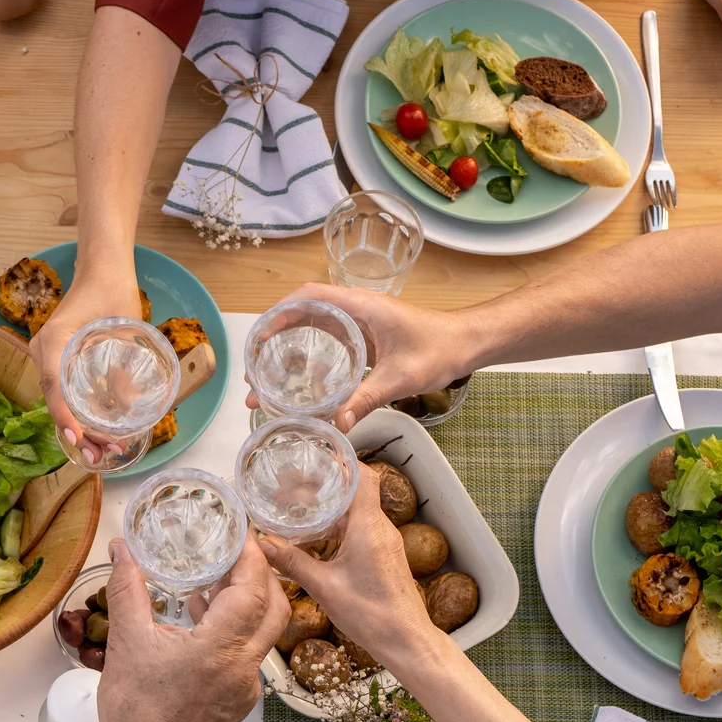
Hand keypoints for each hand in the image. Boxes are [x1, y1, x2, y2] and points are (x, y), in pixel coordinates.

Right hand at [30, 259, 142, 460]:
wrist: (102, 269)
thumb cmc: (113, 289)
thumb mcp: (125, 326)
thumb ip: (125, 364)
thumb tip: (127, 408)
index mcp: (54, 339)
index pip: (53, 384)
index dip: (64, 415)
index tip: (79, 438)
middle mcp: (43, 350)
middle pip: (54, 399)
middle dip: (76, 431)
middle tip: (101, 455)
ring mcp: (47, 356)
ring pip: (57, 399)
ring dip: (77, 426)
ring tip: (103, 450)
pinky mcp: (57, 360)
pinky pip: (61, 392)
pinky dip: (76, 413)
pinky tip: (95, 431)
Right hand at [97, 535, 289, 721]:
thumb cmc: (136, 713)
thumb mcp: (127, 643)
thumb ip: (128, 590)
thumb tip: (122, 550)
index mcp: (220, 649)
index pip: (253, 589)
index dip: (251, 556)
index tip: (240, 533)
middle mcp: (244, 666)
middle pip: (275, 607)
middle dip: (260, 574)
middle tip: (235, 552)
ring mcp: (247, 686)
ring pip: (265, 631)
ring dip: (248, 602)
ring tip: (213, 580)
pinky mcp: (241, 700)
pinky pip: (250, 653)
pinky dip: (236, 628)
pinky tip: (202, 621)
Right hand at [253, 284, 478, 434]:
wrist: (466, 343)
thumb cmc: (439, 349)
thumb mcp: (401, 377)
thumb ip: (367, 399)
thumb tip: (337, 425)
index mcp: (361, 306)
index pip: (309, 296)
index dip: (279, 312)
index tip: (260, 337)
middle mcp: (355, 309)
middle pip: (302, 313)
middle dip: (273, 339)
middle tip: (255, 372)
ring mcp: (359, 323)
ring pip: (312, 328)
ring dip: (287, 349)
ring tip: (266, 383)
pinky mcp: (364, 338)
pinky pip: (327, 341)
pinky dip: (307, 358)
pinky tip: (297, 383)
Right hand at [260, 464, 441, 674]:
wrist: (406, 641)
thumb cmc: (372, 615)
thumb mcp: (324, 587)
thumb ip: (292, 562)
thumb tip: (264, 543)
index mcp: (369, 527)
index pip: (362, 476)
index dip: (342, 461)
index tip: (318, 455)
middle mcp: (381, 529)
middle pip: (358, 491)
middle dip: (329, 484)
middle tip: (298, 483)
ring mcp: (385, 543)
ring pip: (358, 512)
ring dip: (333, 509)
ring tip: (302, 511)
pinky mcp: (384, 556)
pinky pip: (361, 530)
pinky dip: (340, 528)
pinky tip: (318, 541)